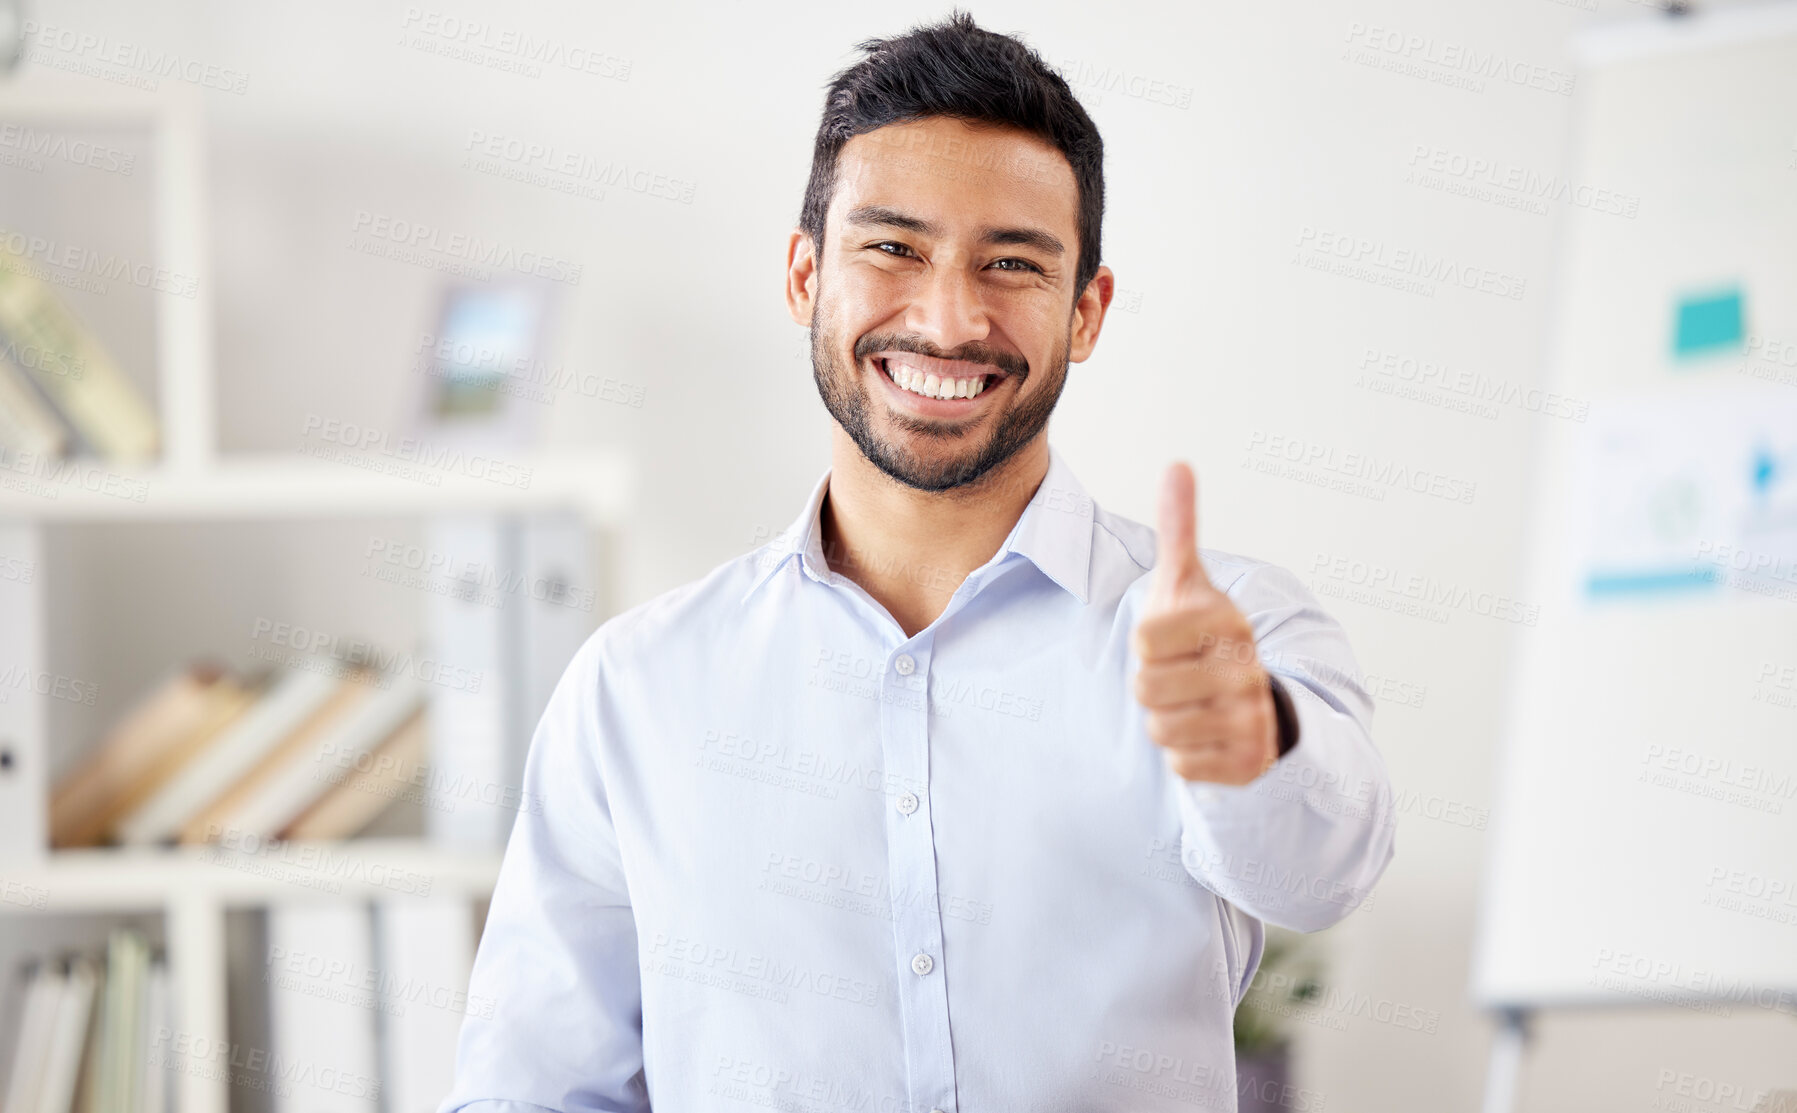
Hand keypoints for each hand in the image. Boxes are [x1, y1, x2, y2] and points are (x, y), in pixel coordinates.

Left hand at [1132, 462, 1279, 784]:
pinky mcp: (1248, 762)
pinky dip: (1184, 754)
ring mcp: (1252, 718)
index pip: (1144, 640)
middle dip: (1151, 685)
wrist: (1250, 701)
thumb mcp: (1187, 582)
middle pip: (1145, 688)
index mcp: (1228, 622)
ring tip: (1190, 704)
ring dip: (1164, 720)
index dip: (1146, 643)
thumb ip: (1179, 527)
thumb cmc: (1201, 636)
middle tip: (1179, 676)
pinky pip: (1181, 765)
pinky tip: (1204, 735)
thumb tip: (1178, 465)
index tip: (1172, 639)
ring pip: (1160, 729)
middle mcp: (1247, 669)